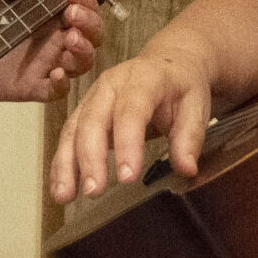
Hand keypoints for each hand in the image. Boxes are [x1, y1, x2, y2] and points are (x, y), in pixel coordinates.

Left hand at [0, 0, 105, 103]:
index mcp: (45, 11)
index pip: (80, 3)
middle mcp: (50, 37)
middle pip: (91, 32)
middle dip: (90, 22)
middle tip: (72, 13)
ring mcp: (43, 62)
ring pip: (81, 61)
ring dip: (83, 50)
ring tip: (69, 40)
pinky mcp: (31, 86)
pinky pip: (57, 90)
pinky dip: (63, 83)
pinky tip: (56, 73)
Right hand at [49, 47, 212, 201]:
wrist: (168, 62)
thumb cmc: (181, 87)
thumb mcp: (196, 106)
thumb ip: (190, 137)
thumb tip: (185, 169)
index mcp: (143, 79)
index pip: (131, 111)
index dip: (127, 144)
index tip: (127, 177)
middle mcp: (111, 84)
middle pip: (94, 120)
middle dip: (90, 158)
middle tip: (94, 192)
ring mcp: (93, 96)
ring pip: (74, 128)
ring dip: (66, 163)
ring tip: (65, 196)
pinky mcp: (84, 110)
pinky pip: (69, 136)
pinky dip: (62, 162)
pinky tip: (61, 188)